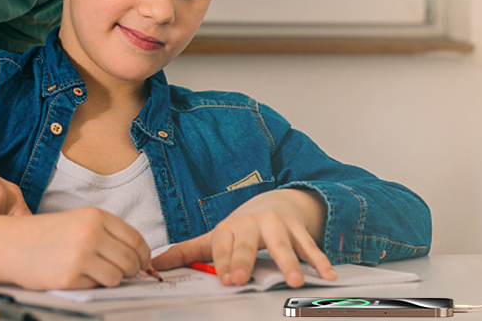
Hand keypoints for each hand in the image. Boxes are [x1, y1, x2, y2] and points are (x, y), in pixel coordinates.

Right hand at [0, 207, 154, 289]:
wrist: (12, 244)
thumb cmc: (46, 235)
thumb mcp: (79, 221)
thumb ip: (107, 234)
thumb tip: (137, 256)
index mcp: (95, 216)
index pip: (135, 238)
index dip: (143, 254)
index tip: (143, 262)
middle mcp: (90, 233)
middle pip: (130, 259)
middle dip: (132, 270)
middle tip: (124, 273)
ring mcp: (81, 255)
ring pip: (118, 276)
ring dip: (112, 279)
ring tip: (96, 273)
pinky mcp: (71, 276)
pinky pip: (96, 287)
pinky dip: (91, 285)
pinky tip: (77, 276)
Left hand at [152, 189, 334, 287]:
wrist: (275, 201)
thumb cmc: (241, 227)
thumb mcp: (214, 237)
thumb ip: (187, 253)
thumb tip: (155, 264)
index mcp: (229, 228)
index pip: (222, 246)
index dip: (222, 262)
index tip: (223, 279)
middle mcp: (253, 224)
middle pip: (248, 243)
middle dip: (243, 260)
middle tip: (240, 279)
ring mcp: (278, 226)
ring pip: (283, 244)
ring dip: (289, 261)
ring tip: (294, 279)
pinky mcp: (298, 230)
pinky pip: (310, 246)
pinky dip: (319, 260)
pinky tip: (326, 274)